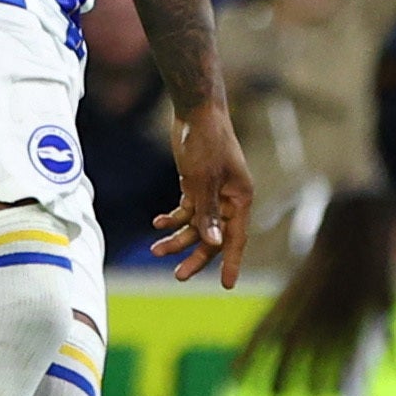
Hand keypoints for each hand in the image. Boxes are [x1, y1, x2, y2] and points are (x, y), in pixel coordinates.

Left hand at [154, 100, 252, 285]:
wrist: (196, 111)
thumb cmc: (205, 142)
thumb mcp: (202, 180)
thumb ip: (207, 213)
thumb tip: (213, 244)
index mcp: (240, 198)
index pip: (236, 238)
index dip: (231, 262)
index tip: (226, 285)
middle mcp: (229, 198)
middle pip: (213, 236)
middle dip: (195, 256)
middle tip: (178, 275)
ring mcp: (212, 192)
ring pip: (196, 225)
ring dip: (177, 237)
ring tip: (155, 249)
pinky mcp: (196, 184)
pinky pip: (187, 210)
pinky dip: (173, 218)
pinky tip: (158, 223)